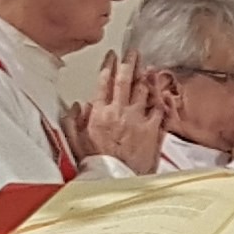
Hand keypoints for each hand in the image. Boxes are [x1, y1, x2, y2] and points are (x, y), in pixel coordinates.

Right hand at [81, 56, 165, 172]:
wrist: (115, 181)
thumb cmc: (96, 166)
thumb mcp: (74, 143)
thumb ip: (73, 122)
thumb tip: (77, 106)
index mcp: (99, 113)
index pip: (104, 82)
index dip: (108, 65)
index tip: (112, 56)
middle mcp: (119, 112)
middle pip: (125, 80)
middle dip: (129, 62)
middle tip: (133, 52)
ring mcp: (138, 120)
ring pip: (143, 90)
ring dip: (145, 75)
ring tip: (147, 66)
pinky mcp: (152, 130)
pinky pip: (158, 109)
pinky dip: (160, 98)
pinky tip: (161, 92)